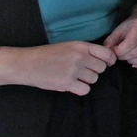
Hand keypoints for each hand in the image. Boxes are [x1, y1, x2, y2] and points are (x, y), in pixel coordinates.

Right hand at [0, 41, 116, 95]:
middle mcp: (80, 57)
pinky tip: (71, 85)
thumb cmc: (47, 55)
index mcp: (81, 46)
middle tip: (82, 72)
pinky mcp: (67, 83)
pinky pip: (85, 90)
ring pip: (94, 79)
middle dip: (94, 71)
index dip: (109, 60)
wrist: (27, 63)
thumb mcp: (68, 46)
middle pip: (101, 68)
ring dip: (86, 80)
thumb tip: (105, 59)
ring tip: (73, 77)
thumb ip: (85, 51)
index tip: (105, 64)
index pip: (107, 54)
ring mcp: (74, 70)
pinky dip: (80, 89)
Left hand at [104, 6, 136, 69]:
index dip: (119, 52)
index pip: (129, 45)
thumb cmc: (131, 25)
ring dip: (134, 62)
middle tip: (122, 55)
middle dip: (126, 57)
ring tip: (129, 57)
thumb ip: (110, 42)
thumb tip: (108, 54)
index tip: (115, 51)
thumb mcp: (118, 30)